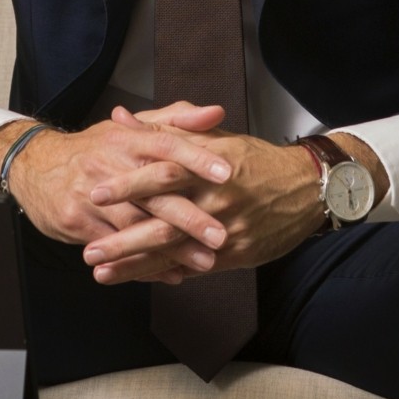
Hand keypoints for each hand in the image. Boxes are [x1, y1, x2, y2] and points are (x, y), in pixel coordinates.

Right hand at [0, 105, 232, 285]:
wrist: (34, 166)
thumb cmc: (95, 148)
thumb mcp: (131, 128)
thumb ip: (176, 120)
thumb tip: (217, 113)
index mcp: (127, 139)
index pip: (166, 143)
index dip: (196, 158)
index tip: (227, 173)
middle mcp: (109, 165)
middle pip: (153, 191)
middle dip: (190, 216)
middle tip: (222, 234)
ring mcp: (90, 196)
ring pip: (136, 225)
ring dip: (172, 248)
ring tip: (205, 262)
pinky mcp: (76, 222)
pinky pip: (115, 247)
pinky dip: (144, 263)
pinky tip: (170, 273)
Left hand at [80, 109, 338, 282]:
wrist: (308, 188)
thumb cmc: (257, 160)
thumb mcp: (215, 136)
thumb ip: (164, 129)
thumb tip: (120, 118)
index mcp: (208, 165)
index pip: (164, 172)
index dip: (130, 183)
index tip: (97, 192)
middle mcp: (216, 198)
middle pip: (164, 220)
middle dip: (125, 239)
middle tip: (90, 250)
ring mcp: (226, 229)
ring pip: (176, 250)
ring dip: (136, 265)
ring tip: (101, 272)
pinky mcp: (236, 253)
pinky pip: (194, 266)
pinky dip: (165, 274)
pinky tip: (137, 280)